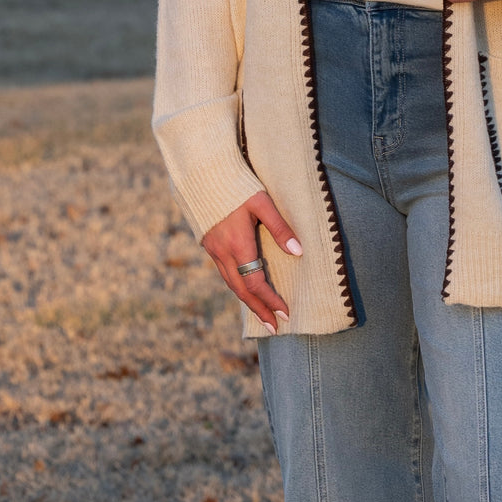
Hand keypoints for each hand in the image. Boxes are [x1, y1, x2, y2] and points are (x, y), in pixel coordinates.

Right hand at [202, 192, 301, 332]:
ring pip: (231, 283)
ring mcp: (213, 250)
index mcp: (238, 245)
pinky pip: (224, 273)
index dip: (271, 300)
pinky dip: (237, 286)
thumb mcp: (263, 203)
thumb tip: (298, 252)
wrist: (203, 174)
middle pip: (242, 290)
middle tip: (274, 327)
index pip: (256, 282)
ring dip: (247, 301)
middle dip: (259, 310)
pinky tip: (245, 290)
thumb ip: (280, 228)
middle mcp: (223, 252)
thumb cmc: (238, 185)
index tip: (285, 314)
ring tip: (262, 314)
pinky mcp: (209, 244)